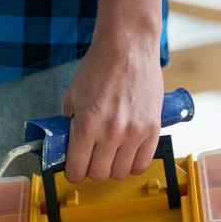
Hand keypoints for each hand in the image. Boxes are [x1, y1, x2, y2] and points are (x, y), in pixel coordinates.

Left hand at [61, 36, 163, 182]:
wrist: (128, 47)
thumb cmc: (98, 68)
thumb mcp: (72, 97)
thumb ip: (69, 124)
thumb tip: (67, 146)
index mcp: (87, 125)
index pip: (77, 169)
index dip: (73, 173)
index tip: (74, 169)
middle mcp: (111, 132)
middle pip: (99, 175)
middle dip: (92, 170)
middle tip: (92, 159)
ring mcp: (134, 132)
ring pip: (122, 173)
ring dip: (113, 168)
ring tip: (110, 155)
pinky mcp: (153, 128)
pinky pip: (143, 163)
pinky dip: (133, 163)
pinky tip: (127, 153)